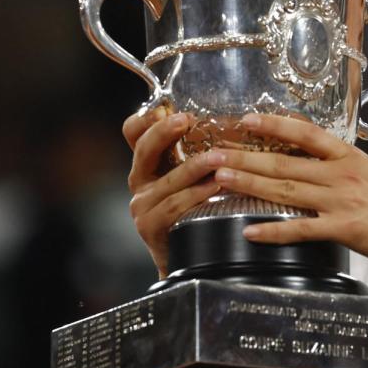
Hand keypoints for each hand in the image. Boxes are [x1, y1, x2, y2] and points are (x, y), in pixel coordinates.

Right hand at [121, 107, 225, 277]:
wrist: (192, 260)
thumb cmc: (200, 210)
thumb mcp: (195, 175)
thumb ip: (201, 151)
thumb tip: (233, 118)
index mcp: (149, 162)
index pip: (133, 132)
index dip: (145, 118)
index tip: (166, 107)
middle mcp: (140, 180)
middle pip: (143, 149)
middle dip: (164, 132)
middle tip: (186, 120)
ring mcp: (143, 205)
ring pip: (168, 180)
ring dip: (194, 167)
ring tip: (218, 157)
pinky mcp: (151, 226)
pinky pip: (175, 206)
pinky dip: (197, 195)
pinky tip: (217, 186)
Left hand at [213, 113, 367, 282]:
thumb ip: (342, 167)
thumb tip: (314, 162)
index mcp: (349, 157)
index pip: (306, 133)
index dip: (275, 124)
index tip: (246, 119)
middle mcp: (341, 174)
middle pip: (285, 161)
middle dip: (245, 156)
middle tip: (214, 152)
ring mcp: (341, 201)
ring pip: (286, 189)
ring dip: (250, 184)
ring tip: (220, 179)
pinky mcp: (343, 229)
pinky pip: (300, 229)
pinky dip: (272, 230)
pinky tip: (249, 230)